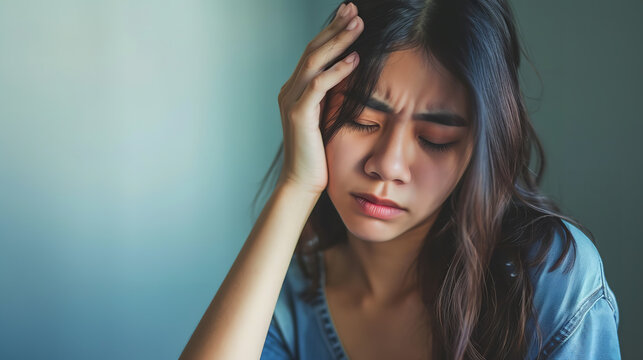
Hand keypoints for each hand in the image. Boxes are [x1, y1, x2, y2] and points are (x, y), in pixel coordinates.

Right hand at [277, 2, 362, 193]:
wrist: (302, 183)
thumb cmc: (319, 154)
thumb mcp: (328, 118)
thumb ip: (333, 97)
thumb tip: (354, 77)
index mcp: (296, 89)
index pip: (313, 52)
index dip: (331, 31)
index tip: (349, 14)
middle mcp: (290, 90)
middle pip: (312, 49)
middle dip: (335, 27)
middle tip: (354, 9)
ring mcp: (291, 101)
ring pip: (314, 61)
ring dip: (338, 41)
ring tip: (359, 25)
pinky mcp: (298, 115)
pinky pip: (318, 85)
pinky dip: (337, 70)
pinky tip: (355, 59)